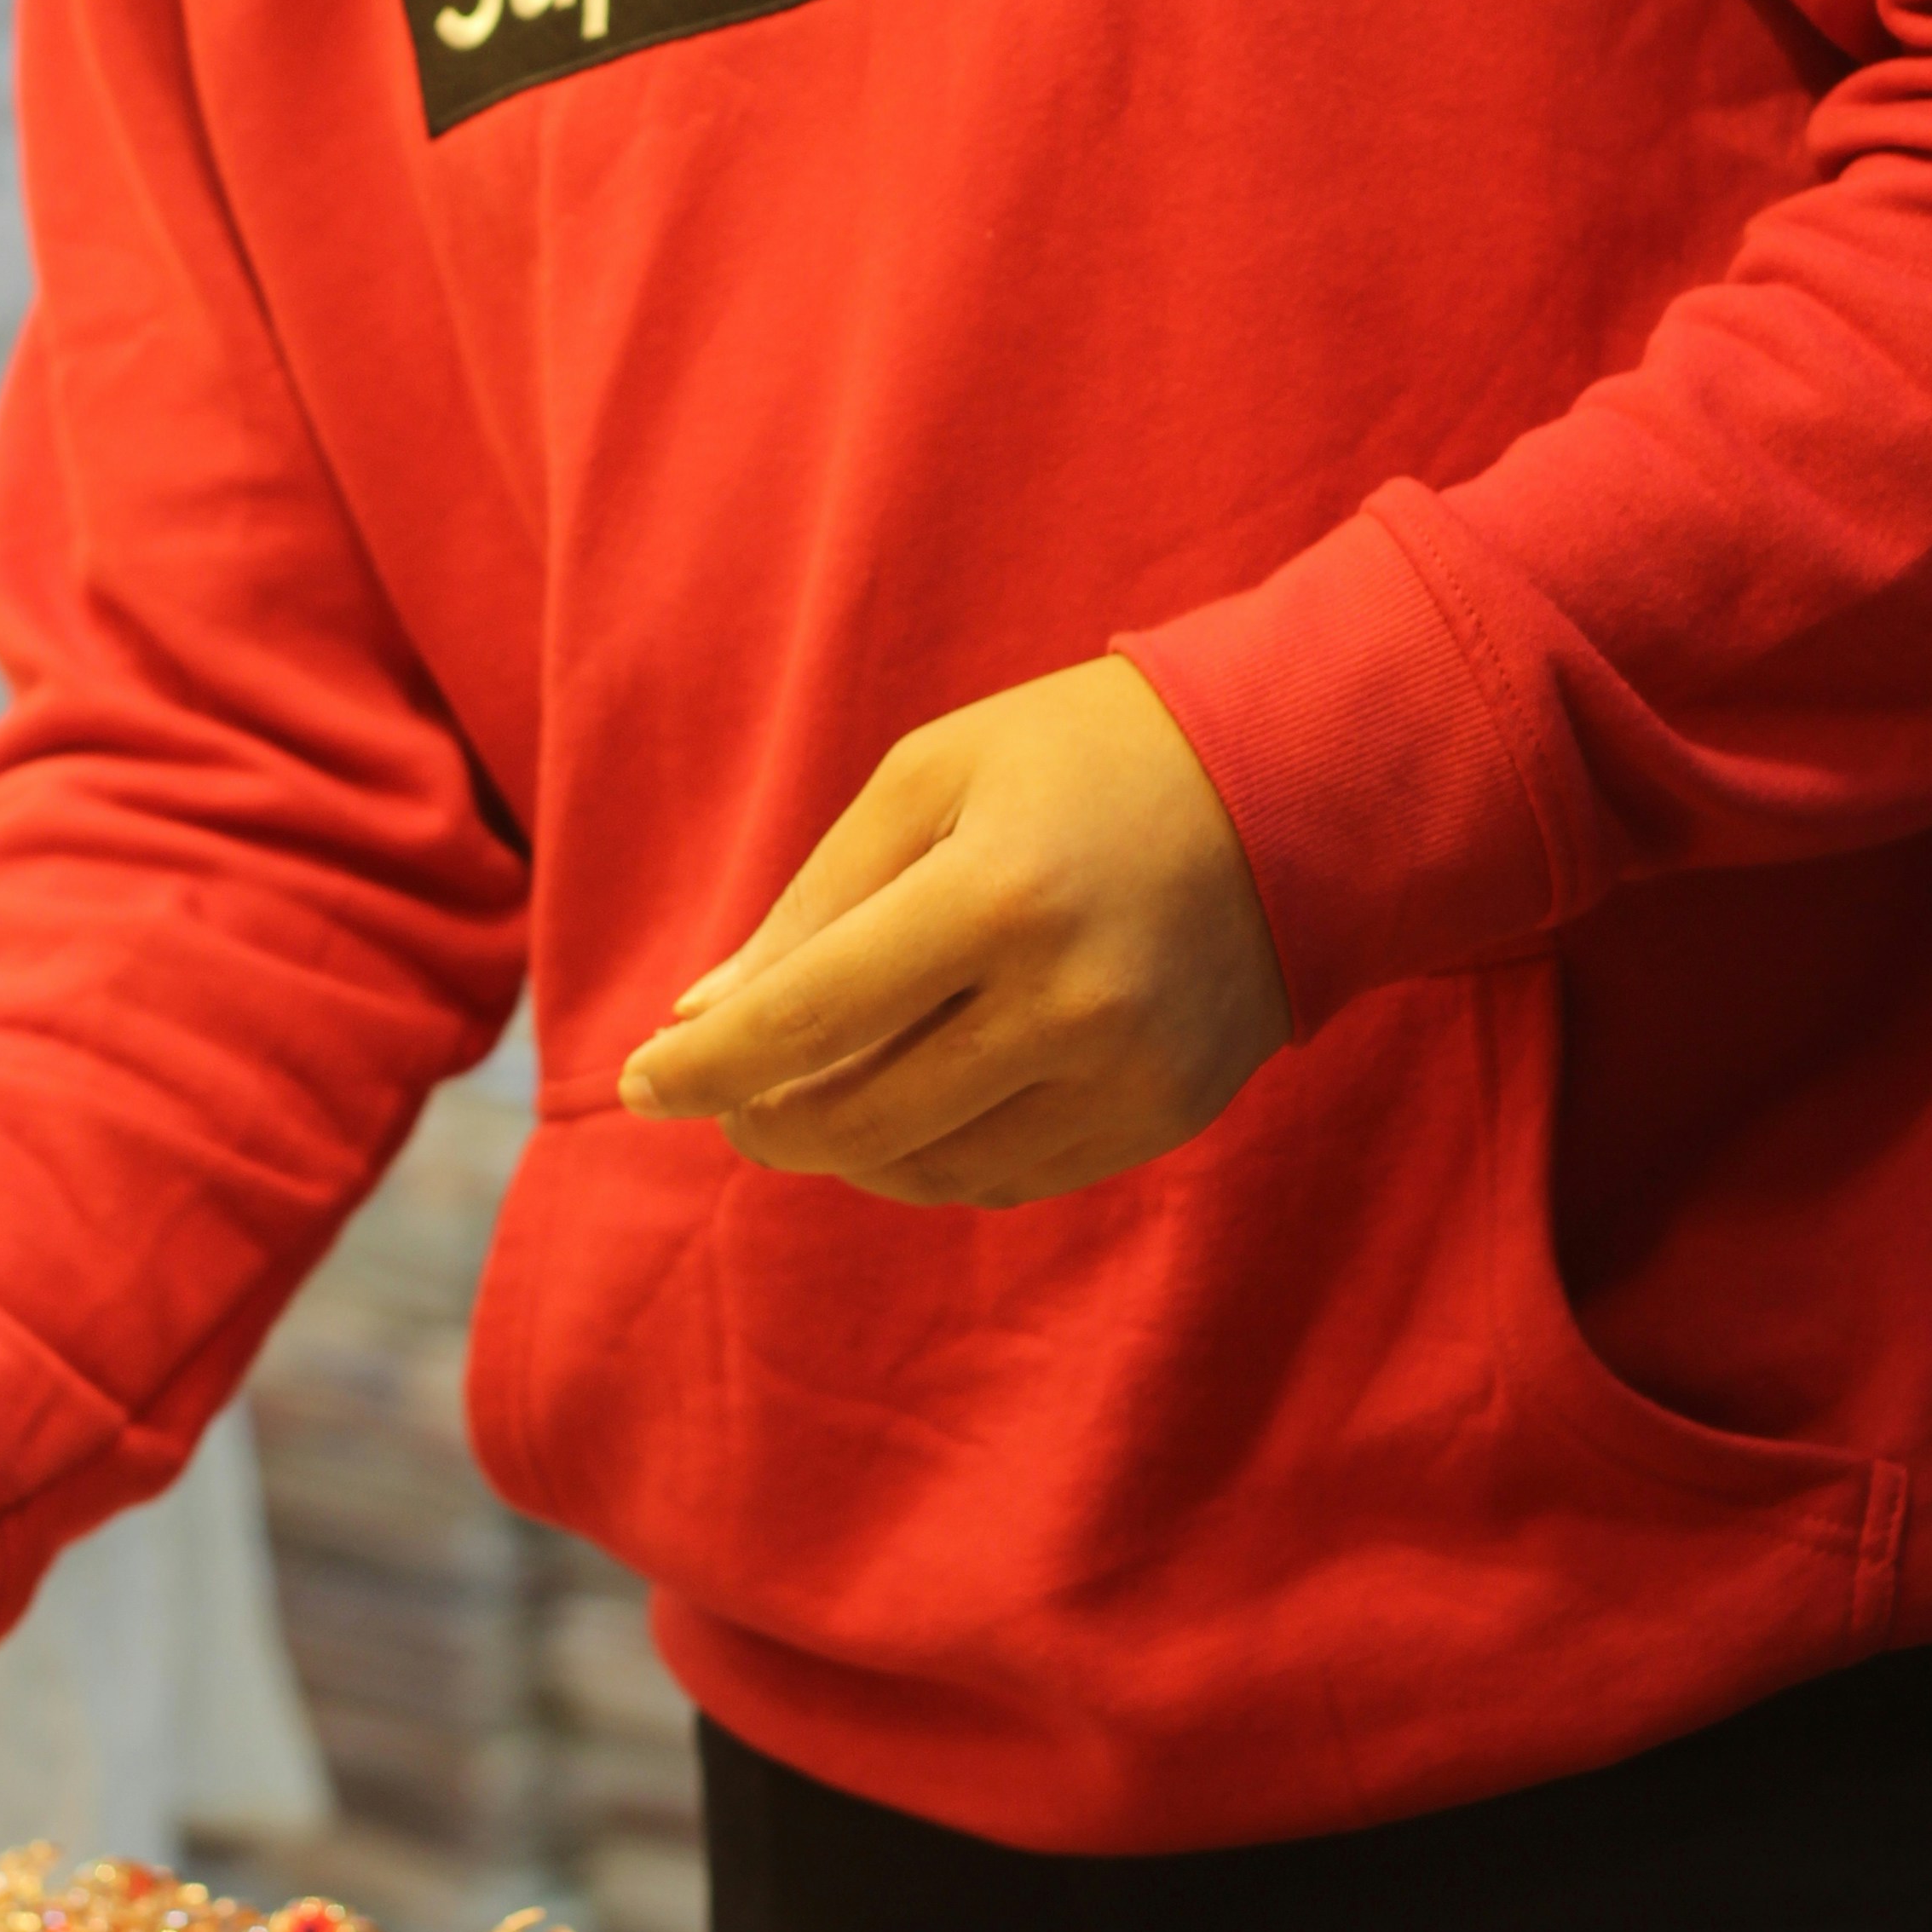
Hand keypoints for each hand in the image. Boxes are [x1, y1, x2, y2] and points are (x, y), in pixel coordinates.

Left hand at [617, 655, 1289, 1204]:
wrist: (1292, 782)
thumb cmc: (1082, 756)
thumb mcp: (931, 776)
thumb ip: (814, 901)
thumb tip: (704, 1017)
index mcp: (995, 895)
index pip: (809, 1019)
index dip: (709, 1066)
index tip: (640, 1081)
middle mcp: (1066, 1003)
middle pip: (859, 1116)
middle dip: (764, 1116)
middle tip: (721, 1095)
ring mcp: (1125, 1074)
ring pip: (928, 1165)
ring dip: (843, 1145)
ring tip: (810, 1092)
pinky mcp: (1164, 1117)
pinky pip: (1008, 1176)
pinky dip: (933, 1155)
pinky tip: (910, 1104)